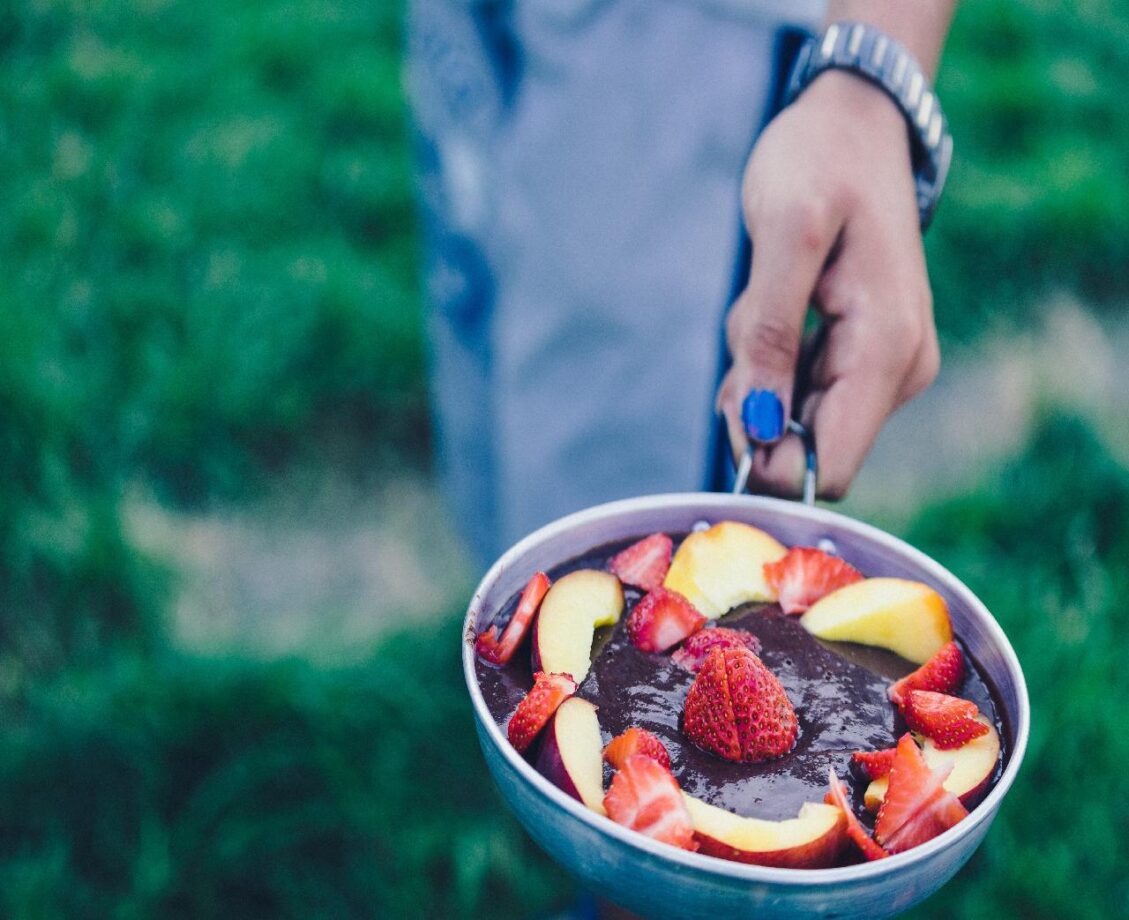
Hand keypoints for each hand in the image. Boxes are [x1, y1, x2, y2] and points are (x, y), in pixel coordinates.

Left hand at [716, 70, 940, 498]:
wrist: (854, 122)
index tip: (735, 400)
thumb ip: (771, 337)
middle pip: (804, 447)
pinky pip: (798, 388)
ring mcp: (883, 366)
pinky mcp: (861, 355)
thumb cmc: (820, 163)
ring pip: (794, 417)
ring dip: (757, 373)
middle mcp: (897, 372)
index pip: (830, 469)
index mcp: (886, 351)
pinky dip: (768, 359)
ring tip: (763, 301)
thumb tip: (761, 426)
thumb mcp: (784, 235)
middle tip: (745, 330)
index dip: (770, 460)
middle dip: (755, 403)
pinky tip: (771, 305)